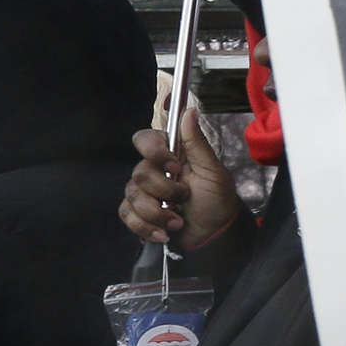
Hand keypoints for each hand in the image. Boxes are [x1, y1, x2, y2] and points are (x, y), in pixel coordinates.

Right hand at [121, 107, 238, 248]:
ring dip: (158, 213)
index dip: (154, 152)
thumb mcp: (213, 172)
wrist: (215, 234)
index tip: (175, 166)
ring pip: (133, 196)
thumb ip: (197, 143)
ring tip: (179, 221)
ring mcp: (144, 192)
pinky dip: (146, 226)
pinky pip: (127, 215)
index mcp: (170, 155)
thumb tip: (189, 111)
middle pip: (139, 172)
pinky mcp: (139, 213)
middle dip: (164, 190)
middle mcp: (153, 170)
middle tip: (185, 197)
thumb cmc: (217, 200)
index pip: (144, 139)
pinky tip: (164, 233)